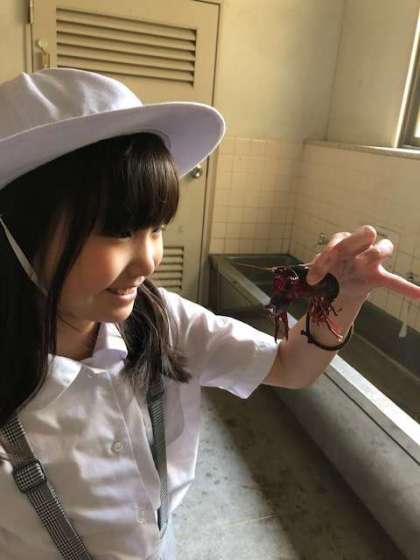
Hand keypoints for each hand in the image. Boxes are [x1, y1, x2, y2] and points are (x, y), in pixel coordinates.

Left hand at [305, 225, 419, 301]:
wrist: (336, 286)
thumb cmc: (327, 271)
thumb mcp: (317, 271)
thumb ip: (315, 272)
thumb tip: (310, 280)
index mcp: (342, 241)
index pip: (339, 240)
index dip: (328, 253)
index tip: (315, 275)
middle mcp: (359, 247)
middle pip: (366, 232)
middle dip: (355, 241)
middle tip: (341, 256)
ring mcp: (371, 261)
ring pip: (383, 248)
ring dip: (375, 253)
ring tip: (362, 265)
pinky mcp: (378, 277)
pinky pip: (395, 281)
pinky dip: (408, 289)